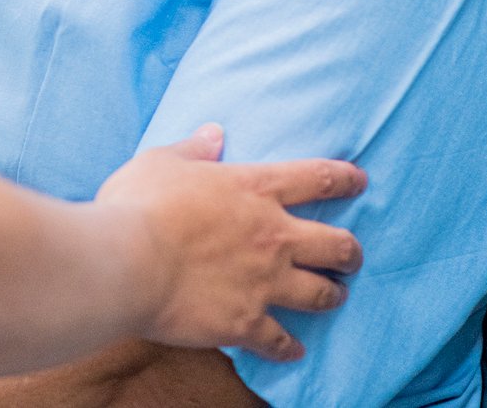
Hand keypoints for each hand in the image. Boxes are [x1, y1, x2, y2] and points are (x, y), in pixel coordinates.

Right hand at [94, 125, 363, 362]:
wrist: (126, 263)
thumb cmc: (139, 205)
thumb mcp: (162, 162)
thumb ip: (193, 149)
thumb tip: (213, 133)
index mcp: (255, 189)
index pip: (317, 179)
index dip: (345, 180)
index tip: (360, 182)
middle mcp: (272, 236)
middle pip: (336, 244)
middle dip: (351, 251)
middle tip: (353, 255)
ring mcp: (264, 283)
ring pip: (320, 292)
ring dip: (332, 294)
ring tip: (335, 296)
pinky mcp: (246, 322)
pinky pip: (280, 340)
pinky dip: (289, 348)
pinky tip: (294, 352)